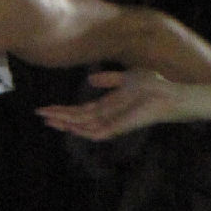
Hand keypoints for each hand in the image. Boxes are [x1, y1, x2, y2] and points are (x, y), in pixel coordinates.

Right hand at [36, 70, 190, 139]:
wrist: (170, 93)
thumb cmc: (155, 85)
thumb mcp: (128, 77)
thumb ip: (110, 79)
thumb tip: (90, 79)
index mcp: (109, 105)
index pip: (81, 110)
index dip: (64, 109)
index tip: (46, 107)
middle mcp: (109, 116)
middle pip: (78, 119)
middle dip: (59, 117)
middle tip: (40, 114)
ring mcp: (114, 123)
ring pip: (84, 127)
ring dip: (66, 124)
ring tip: (49, 119)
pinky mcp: (121, 126)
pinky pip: (98, 132)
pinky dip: (83, 130)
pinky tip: (70, 126)